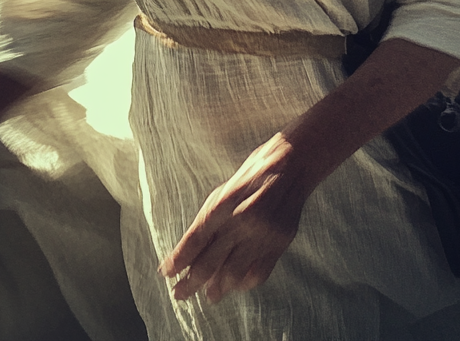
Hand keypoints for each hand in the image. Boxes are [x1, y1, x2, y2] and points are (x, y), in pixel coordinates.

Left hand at [158, 132, 315, 304]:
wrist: (293, 164)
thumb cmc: (253, 175)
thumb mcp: (225, 191)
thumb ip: (208, 220)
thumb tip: (189, 253)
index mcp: (224, 203)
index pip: (194, 240)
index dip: (178, 260)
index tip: (166, 273)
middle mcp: (242, 220)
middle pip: (209, 262)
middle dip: (190, 283)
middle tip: (180, 294)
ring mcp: (262, 233)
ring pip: (232, 274)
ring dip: (217, 289)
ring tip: (209, 295)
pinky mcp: (280, 242)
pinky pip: (258, 273)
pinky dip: (244, 283)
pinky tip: (236, 284)